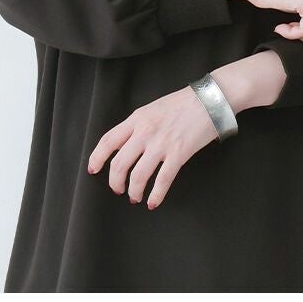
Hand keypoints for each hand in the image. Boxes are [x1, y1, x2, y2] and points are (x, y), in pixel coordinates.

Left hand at [86, 84, 226, 210]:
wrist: (209, 100)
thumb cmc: (183, 103)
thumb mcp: (153, 109)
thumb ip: (138, 125)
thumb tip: (127, 145)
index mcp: (137, 119)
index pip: (108, 141)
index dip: (97, 158)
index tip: (93, 169)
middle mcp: (145, 132)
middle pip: (119, 164)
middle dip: (115, 182)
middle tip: (118, 189)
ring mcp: (161, 144)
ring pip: (138, 176)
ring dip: (133, 191)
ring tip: (135, 196)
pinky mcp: (179, 154)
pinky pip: (162, 180)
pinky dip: (155, 195)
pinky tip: (153, 201)